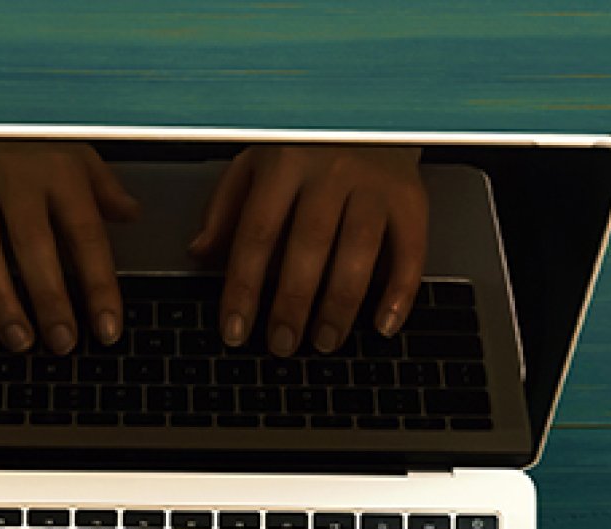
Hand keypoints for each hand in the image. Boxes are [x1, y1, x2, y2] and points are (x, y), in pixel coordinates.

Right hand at [0, 140, 139, 354]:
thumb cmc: (21, 126)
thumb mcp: (72, 146)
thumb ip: (101, 185)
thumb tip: (131, 214)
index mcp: (59, 171)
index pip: (86, 238)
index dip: (98, 288)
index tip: (108, 328)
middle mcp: (15, 180)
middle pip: (34, 250)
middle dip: (50, 303)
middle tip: (62, 343)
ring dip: (2, 303)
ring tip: (19, 340)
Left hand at [188, 145, 427, 356]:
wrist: (372, 104)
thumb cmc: (307, 140)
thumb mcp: (257, 159)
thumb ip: (226, 207)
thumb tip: (200, 253)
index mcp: (284, 162)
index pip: (257, 234)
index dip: (244, 288)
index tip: (235, 329)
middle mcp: (331, 170)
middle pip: (308, 247)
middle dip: (292, 304)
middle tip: (282, 344)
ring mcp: (374, 184)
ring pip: (357, 252)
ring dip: (340, 306)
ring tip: (325, 340)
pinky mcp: (410, 197)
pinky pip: (410, 251)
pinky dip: (399, 292)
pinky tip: (382, 324)